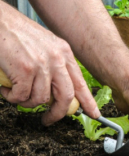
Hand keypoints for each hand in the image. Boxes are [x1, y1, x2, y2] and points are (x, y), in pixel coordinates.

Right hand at [0, 2, 99, 124]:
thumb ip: (54, 66)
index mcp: (64, 53)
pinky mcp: (25, 70)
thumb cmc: (17, 34)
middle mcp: (57, 58)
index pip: (80, 82)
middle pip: (66, 96)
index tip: (93, 114)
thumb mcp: (45, 46)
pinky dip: (12, 97)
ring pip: (40, 99)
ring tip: (16, 94)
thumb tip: (57, 92)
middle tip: (48, 120)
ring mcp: (42, 64)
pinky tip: (6, 88)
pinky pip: (21, 97)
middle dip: (57, 113)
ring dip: (26, 102)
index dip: (87, 101)